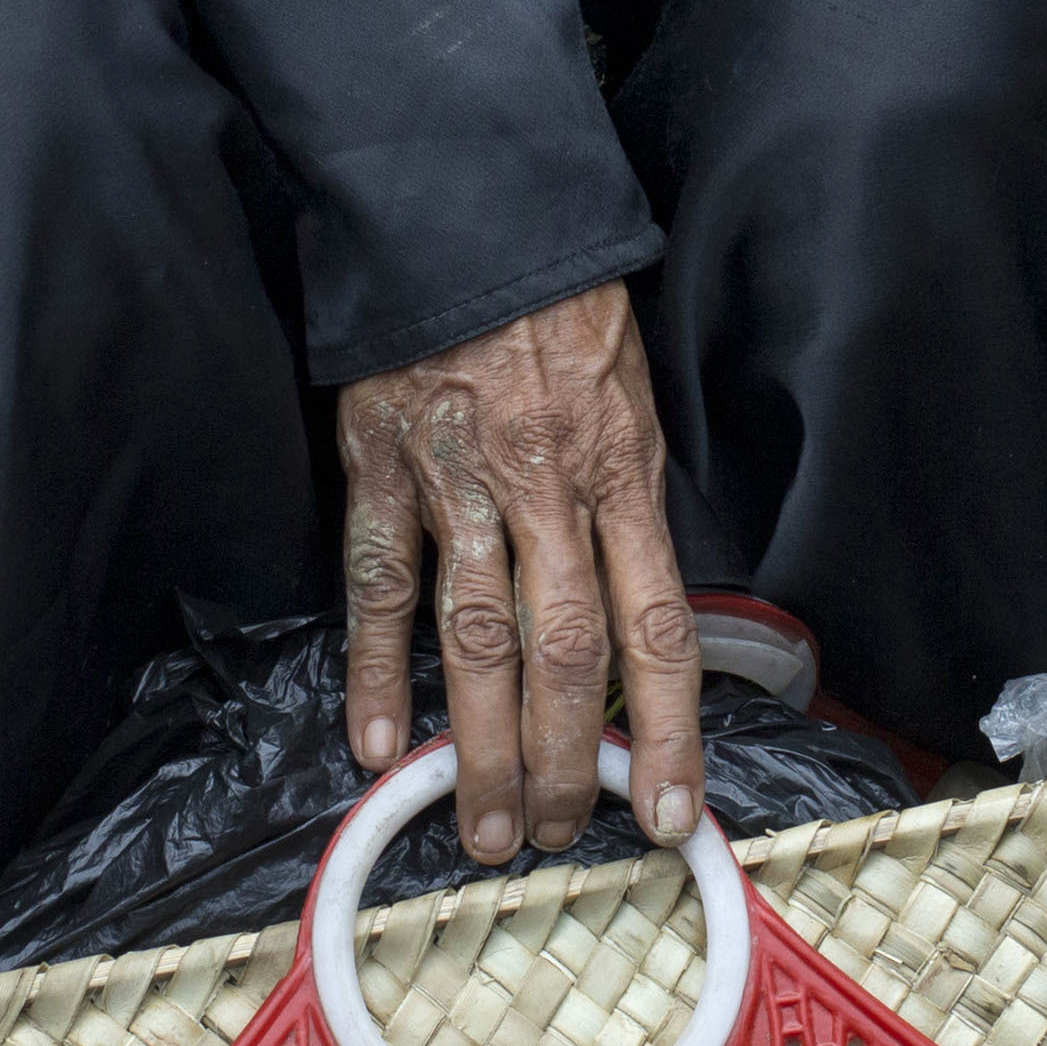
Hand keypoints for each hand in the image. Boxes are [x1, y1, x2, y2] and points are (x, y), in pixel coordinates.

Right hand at [336, 283, 705, 861]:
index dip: (669, 732)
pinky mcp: (381, 464)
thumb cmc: (563, 301)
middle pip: (564, 656)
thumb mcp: (634, 391)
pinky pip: (378, 580)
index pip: (658, 629)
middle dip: (562, 763)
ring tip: (477, 826)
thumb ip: (630, 498)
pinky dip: (374, 666)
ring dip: (476, 746)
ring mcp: (458, 480)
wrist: (469, 208)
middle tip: (551, 837)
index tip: (672, 814)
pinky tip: (374, 740)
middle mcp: (546, 489)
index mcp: (621, 472)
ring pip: (475, 639)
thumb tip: (637, 608)